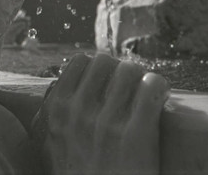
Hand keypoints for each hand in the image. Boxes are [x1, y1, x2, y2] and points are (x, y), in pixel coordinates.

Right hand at [32, 53, 169, 174]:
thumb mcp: (47, 146)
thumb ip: (49, 115)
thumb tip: (57, 86)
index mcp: (56, 110)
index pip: (79, 62)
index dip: (97, 69)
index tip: (108, 81)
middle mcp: (78, 110)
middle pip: (105, 61)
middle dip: (119, 71)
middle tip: (129, 87)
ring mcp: (107, 121)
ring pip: (129, 70)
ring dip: (140, 78)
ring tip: (146, 93)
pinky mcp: (137, 133)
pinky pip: (152, 86)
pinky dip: (158, 87)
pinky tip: (160, 98)